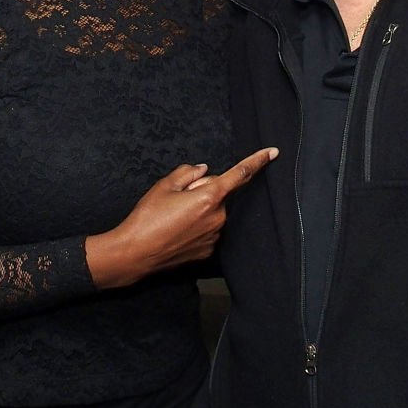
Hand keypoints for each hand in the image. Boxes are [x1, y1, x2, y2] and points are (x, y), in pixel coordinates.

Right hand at [85, 147, 277, 287]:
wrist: (135, 254)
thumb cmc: (147, 218)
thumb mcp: (164, 186)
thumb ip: (187, 173)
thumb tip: (202, 170)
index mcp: (209, 197)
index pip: (240, 174)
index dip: (257, 161)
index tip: (273, 152)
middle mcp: (218, 217)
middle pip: (217, 193)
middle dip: (202, 191)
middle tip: (176, 200)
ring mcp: (215, 236)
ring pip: (213, 212)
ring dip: (199, 209)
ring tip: (173, 218)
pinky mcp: (208, 251)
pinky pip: (208, 229)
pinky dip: (197, 226)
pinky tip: (177, 231)